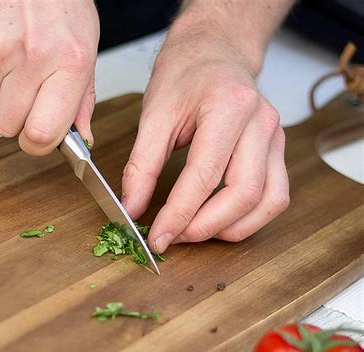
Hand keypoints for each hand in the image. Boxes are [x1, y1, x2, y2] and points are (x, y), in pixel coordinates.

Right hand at [0, 0, 98, 154]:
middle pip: (6, 126)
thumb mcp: (86, 53)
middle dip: (15, 121)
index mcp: (69, 65)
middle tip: (26, 100)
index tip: (38, 138)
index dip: (37, 145)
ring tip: (14, 66)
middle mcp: (32, 57)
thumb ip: (82, 101)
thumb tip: (80, 139)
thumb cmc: (63, 5)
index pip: (41, 134)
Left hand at [122, 22, 288, 253]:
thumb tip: (133, 209)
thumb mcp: (154, 115)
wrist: (215, 53)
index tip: (157, 238)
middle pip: (243, 194)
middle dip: (204, 227)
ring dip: (230, 229)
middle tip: (173, 237)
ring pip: (267, 203)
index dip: (178, 215)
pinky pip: (275, 198)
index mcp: (229, 107)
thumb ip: (141, 166)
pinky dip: (249, 219)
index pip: (204, 176)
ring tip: (195, 232)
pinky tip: (221, 221)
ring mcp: (276, 138)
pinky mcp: (278, 152)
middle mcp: (261, 123)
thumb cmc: (185, 75)